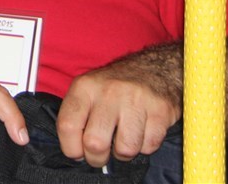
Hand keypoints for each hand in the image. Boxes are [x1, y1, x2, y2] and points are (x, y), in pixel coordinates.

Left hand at [57, 67, 179, 167]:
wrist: (154, 68)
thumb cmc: (115, 87)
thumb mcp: (88, 90)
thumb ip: (76, 116)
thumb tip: (74, 151)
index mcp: (85, 87)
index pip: (67, 125)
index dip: (71, 148)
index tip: (78, 153)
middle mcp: (109, 92)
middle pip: (95, 143)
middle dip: (97, 158)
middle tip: (101, 155)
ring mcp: (136, 100)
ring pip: (125, 149)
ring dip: (123, 153)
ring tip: (123, 140)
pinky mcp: (160, 110)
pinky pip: (148, 147)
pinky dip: (145, 146)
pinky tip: (142, 132)